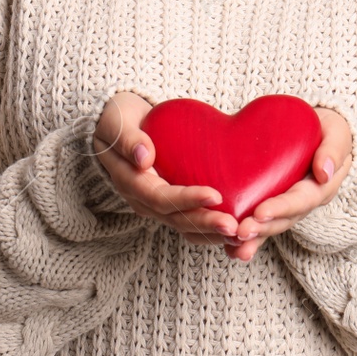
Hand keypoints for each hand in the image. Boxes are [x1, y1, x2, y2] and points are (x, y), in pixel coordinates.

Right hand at [92, 91, 238, 240]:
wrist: (119, 125)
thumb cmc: (118, 119)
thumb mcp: (116, 122)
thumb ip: (128, 139)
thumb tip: (144, 158)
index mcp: (130, 182)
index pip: (160, 197)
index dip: (187, 199)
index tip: (215, 195)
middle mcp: (143, 200)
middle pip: (176, 219)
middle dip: (205, 223)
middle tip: (234, 226)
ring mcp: (156, 205)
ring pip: (185, 226)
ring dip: (211, 233)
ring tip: (239, 235)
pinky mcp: (170, 204)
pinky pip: (191, 221)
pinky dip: (210, 229)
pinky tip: (234, 231)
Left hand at [191, 106, 352, 262]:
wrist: (317, 129)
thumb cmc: (327, 129)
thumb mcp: (337, 132)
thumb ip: (333, 150)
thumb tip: (324, 173)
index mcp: (321, 187)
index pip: (301, 200)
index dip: (281, 207)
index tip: (260, 213)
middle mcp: (304, 203)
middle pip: (284, 220)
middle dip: (262, 229)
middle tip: (241, 233)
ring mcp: (287, 207)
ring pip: (270, 227)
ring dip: (253, 239)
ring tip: (234, 248)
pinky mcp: (271, 204)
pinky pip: (259, 223)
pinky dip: (245, 239)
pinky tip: (228, 248)